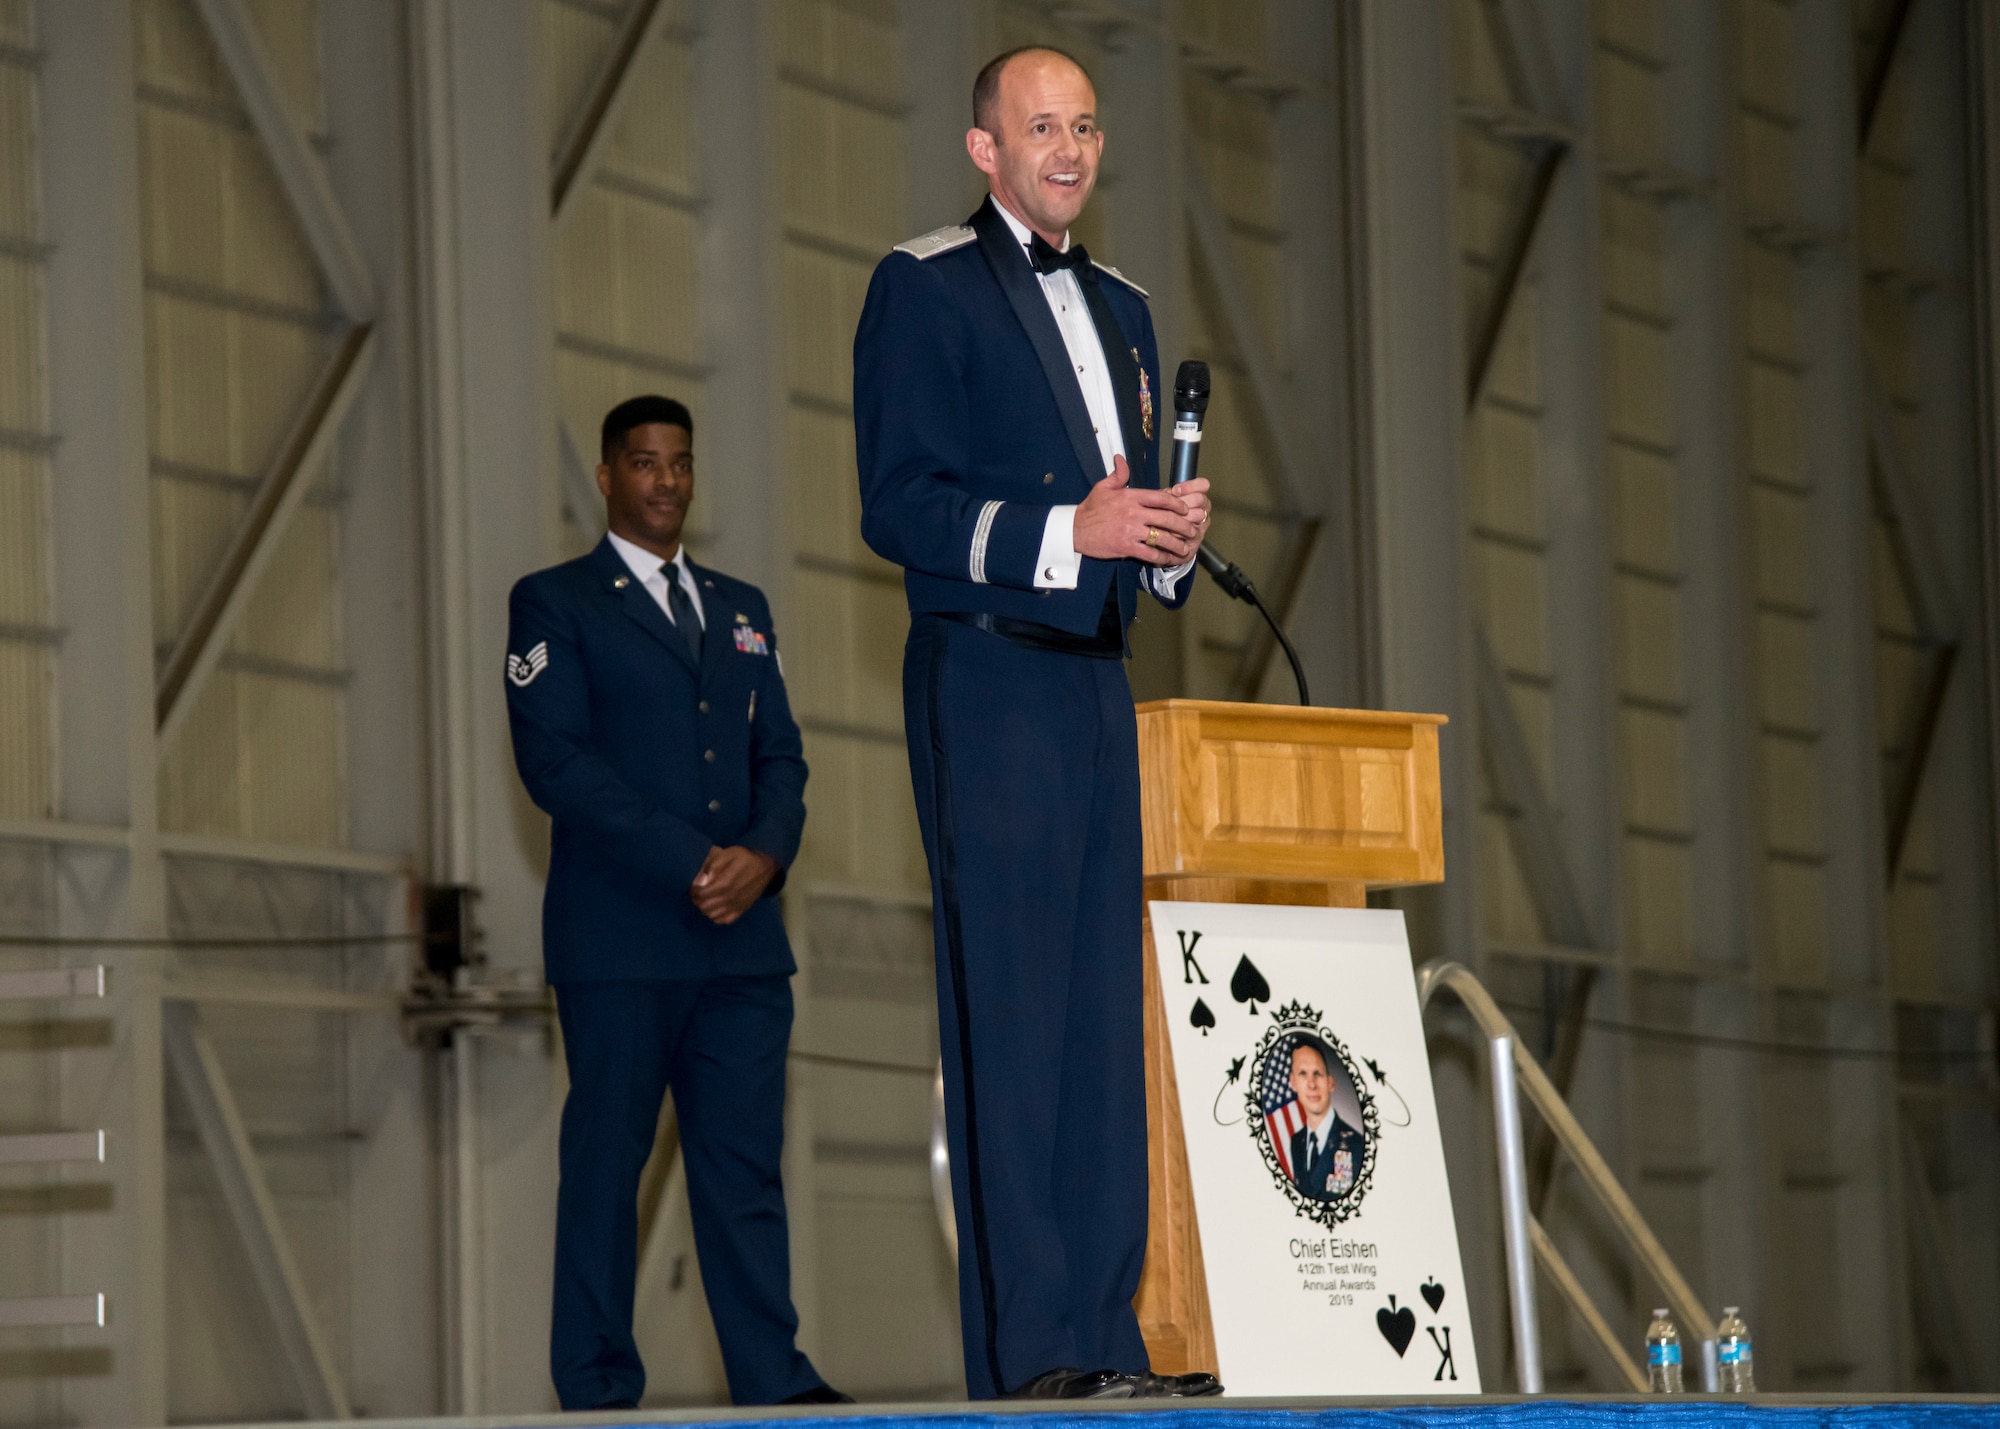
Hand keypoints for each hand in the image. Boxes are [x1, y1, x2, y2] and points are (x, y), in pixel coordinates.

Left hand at [691, 845, 778, 924]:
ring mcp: (737, 905)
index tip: (693, 887)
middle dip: (697, 901)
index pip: (703, 893)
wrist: (766, 867)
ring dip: (705, 909)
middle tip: (696, 894)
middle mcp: (731, 897)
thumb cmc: (745, 858)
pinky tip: (715, 908)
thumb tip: (703, 877)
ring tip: (704, 900)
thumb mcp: (729, 853)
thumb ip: (714, 864)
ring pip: (713, 915)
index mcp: (726, 882)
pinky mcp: (742, 910)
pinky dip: (716, 917)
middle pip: (705, 906)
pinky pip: (724, 920)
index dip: (694, 892)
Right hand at [1072, 457, 1209, 566]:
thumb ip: (1118, 474)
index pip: (1161, 498)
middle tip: (1193, 529)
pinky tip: (1169, 559)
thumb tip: (1121, 459)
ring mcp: (1131, 531)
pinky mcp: (1126, 547)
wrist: (1075, 530)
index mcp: (1131, 497)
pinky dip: (1162, 557)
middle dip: (1184, 525)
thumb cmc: (1090, 509)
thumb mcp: (1103, 487)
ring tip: (1185, 547)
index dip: (1178, 504)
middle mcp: (1134, 513)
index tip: (1186, 509)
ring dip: (1177, 543)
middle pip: (1167, 518)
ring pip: (1162, 537)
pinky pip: (1150, 553)